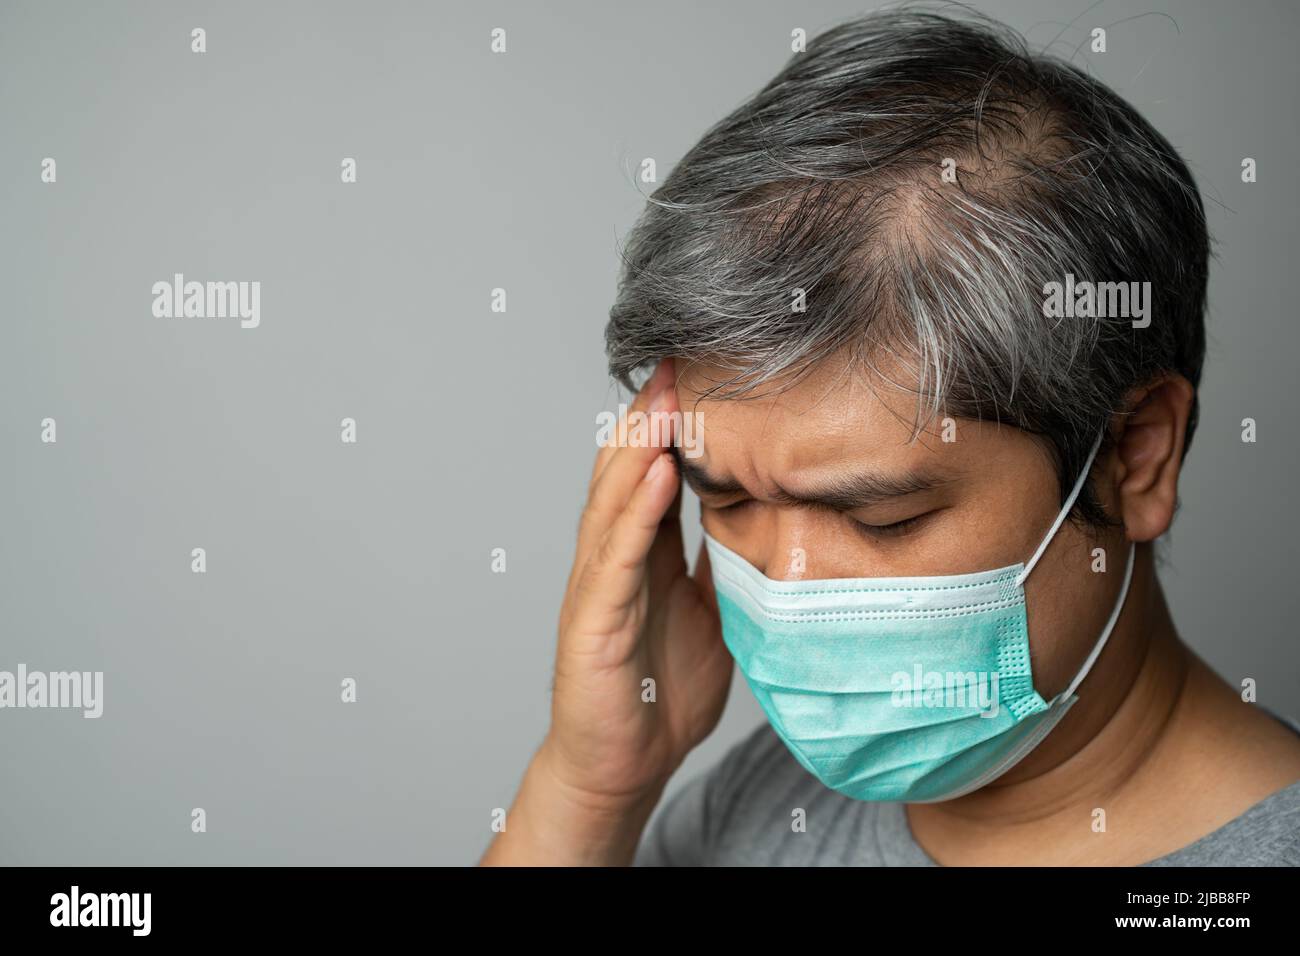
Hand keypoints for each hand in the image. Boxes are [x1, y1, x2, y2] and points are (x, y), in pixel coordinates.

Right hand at [546, 357, 731, 803]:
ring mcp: (599, 587)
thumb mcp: (709, 613)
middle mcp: (614, 559)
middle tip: (681, 357)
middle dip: (652, 413)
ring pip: (615, 500)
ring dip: (640, 445)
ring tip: (667, 395)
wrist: (622, 766)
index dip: (671, 423)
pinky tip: (658, 475)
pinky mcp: (593, 623)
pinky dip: (636, 513)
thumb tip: (765, 518)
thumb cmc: (660, 691)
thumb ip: (720, 564)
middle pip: (626, 469)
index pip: (652, 472)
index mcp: (642, 555)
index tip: (702, 373)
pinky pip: (617, 560)